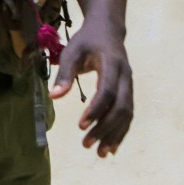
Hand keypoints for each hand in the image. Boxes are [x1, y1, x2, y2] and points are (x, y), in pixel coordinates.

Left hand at [50, 23, 132, 157]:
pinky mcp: (128, 91)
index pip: (106, 91)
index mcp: (112, 64)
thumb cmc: (87, 40)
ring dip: (114, 134)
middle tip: (86, 144)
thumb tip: (54, 96)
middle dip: (105, 128)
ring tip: (100, 153)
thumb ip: (64, 73)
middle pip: (120, 107)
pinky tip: (112, 147)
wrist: (108, 30)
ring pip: (126, 114)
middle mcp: (125, 77)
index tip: (81, 126)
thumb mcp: (72, 51)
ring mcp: (129, 85)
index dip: (95, 110)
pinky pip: (127, 114)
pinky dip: (121, 131)